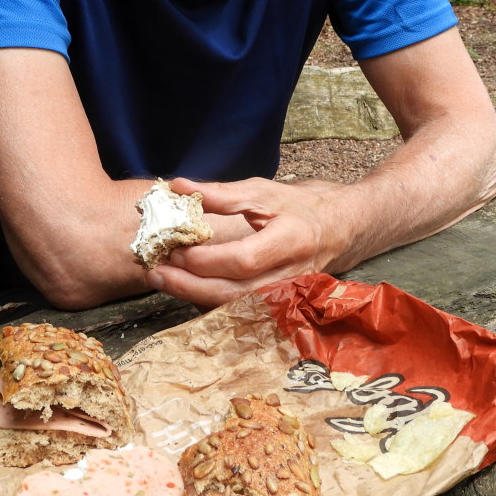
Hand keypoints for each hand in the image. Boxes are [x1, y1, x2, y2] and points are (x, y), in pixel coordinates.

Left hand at [145, 176, 342, 306]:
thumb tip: (178, 188)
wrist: (340, 230)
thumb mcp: (264, 191)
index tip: (176, 247)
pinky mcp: (274, 304)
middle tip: (156, 272)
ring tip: (161, 278)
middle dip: (190, 285)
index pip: (243, 260)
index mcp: (290, 241)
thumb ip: (221, 194)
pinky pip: (236, 307)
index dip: (206, 259)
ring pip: (233, 306)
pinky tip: (184, 286)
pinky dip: (206, 298)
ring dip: (193, 295)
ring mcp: (283, 295)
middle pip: (233, 292)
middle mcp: (289, 275)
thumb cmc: (300, 207)